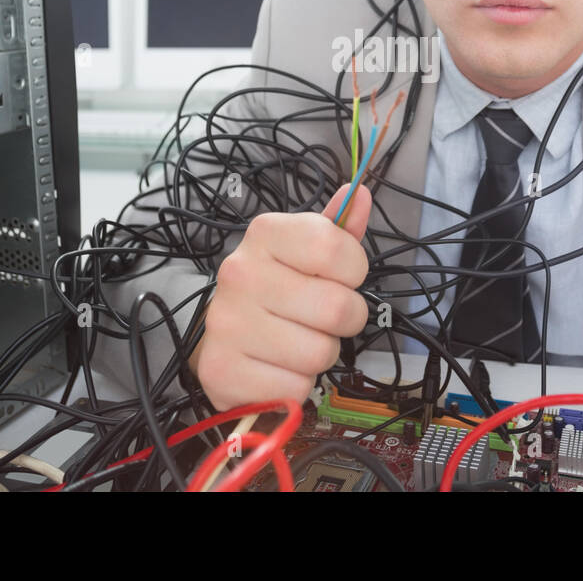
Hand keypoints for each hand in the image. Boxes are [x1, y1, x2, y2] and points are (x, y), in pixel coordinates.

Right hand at [189, 183, 371, 410]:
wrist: (223, 336)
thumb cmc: (276, 288)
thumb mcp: (306, 251)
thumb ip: (338, 228)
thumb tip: (360, 195)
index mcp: (265, 233)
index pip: (336, 249)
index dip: (353, 270)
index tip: (339, 277)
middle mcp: (240, 273)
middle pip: (338, 308)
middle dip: (344, 320)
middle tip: (320, 318)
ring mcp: (227, 323)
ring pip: (320, 353)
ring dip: (320, 354)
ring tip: (297, 340)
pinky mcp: (223, 372)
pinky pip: (295, 389)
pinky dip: (296, 385)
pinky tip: (278, 366)